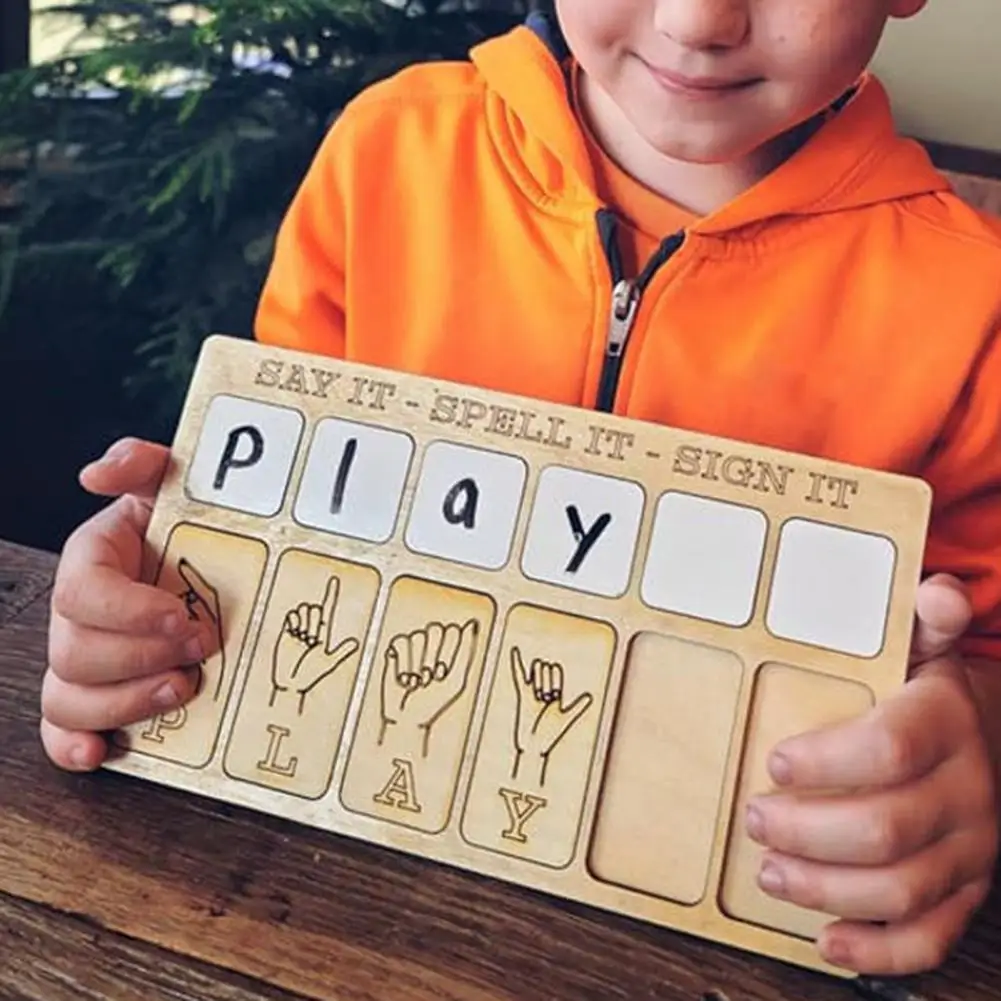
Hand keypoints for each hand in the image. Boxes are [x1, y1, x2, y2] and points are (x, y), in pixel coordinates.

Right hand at [42, 438, 217, 771]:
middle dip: (142, 658)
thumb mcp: (174, 481)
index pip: (82, 593)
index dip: (130, 612)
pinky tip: (105, 751)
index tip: (185, 615)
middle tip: (202, 649)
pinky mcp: (94, 695)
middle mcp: (78, 614)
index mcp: (91, 560)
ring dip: (124, 703)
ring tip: (180, 690)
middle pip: (75, 652)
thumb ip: (140, 463)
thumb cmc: (187, 523)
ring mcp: (82, 658)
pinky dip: (75, 746)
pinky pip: (61, 729)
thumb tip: (99, 473)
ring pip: (67, 696)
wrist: (209, 557)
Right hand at [271, 575, 359, 713]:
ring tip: (302, 637)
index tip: (334, 580)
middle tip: (311, 638)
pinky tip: (293, 631)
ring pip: (304, 609)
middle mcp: (312, 627)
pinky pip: (291, 615)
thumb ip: (342, 652)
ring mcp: (299, 628)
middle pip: (316, 608)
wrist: (290, 682)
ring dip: (304, 621)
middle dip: (314, 621)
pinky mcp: (286, 630)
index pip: (329, 609)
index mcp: (324, 632)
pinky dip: (293, 620)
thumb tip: (356, 643)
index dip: (331, 594)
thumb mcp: (328, 663)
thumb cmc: (310, 675)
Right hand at [379, 619, 478, 755]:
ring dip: (416, 665)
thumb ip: (465, 650)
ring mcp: (414, 643)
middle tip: (429, 678)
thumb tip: (472, 624)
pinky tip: (403, 678)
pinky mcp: (395, 648)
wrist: (408, 718)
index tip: (443, 674)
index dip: (447, 653)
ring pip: (417, 636)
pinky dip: (402, 664)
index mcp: (450, 646)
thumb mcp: (456, 679)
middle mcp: (432, 641)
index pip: (452, 630)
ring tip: (416, 682)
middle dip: (431, 658)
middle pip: (435, 629)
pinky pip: (401, 641)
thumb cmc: (435, 702)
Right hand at [510, 647, 591, 787]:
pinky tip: (515, 650)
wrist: (533, 745)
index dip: (555, 679)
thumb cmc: (550, 735)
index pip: (557, 679)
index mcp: (556, 697)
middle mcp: (545, 693)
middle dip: (546, 680)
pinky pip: (519, 676)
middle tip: (544, 691)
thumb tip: (589, 696)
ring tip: (538, 680)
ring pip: (536, 674)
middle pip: (547, 675)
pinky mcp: (522, 695)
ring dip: (538, 677)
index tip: (554, 682)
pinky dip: (516, 662)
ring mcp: (533, 693)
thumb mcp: (566, 718)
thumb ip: (578, 707)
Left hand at [749, 574, 996, 974]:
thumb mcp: (925, 649)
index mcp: (948, 723)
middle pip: (887, 829)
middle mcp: (968, 791)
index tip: (774, 763)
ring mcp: (971, 850)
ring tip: (770, 871)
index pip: (891, 748)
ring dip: (826, 889)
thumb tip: (936, 590)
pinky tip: (828, 940)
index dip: (828, 762)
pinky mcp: (966, 892)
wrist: (991, 742)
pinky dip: (878, 950)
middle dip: (808, 831)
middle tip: (754, 818)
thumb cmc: (931, 696)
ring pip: (902, 889)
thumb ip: (923, 618)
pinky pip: (931, 937)